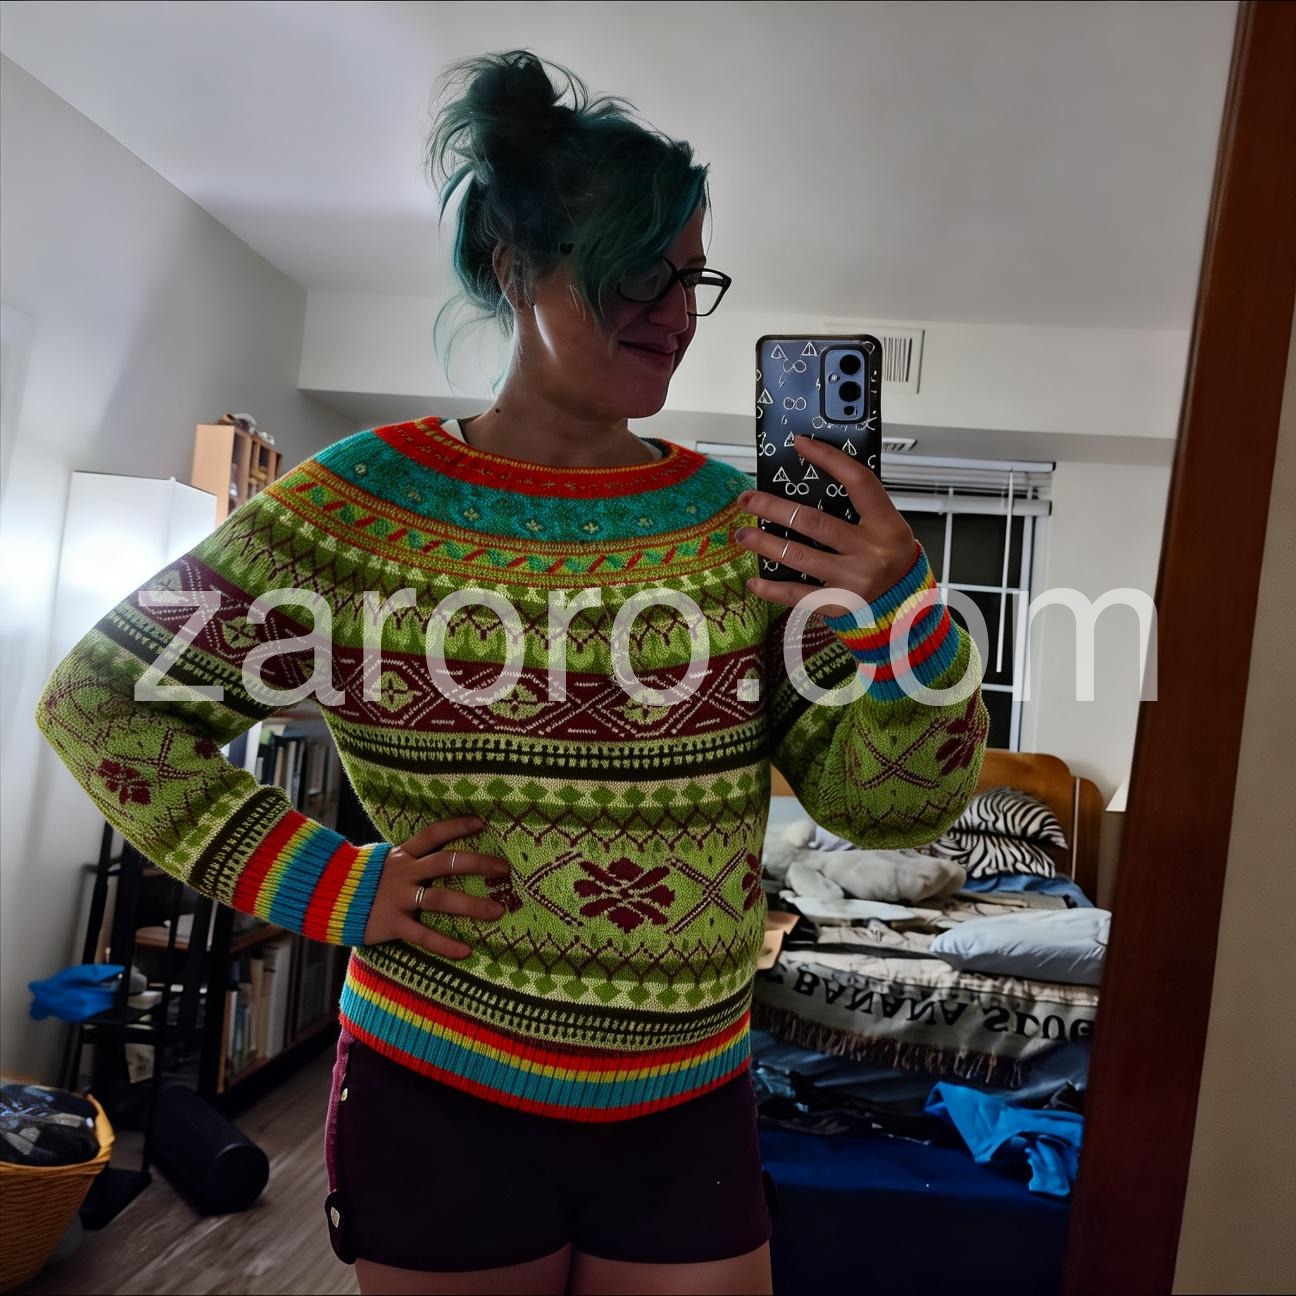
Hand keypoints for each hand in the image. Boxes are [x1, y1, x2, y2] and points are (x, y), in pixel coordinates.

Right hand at [362, 815, 510, 957]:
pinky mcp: (392, 923)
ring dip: (472, 905)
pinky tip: (466, 951)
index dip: (457, 826)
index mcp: (402, 854)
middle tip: (504, 870)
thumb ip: (403, 858)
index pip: (433, 834)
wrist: (320, 898)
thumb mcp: (379, 861)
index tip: (482, 824)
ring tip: (497, 911)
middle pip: (446, 862)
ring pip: (441, 899)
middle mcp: (404, 872)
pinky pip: (423, 935)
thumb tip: (426, 851)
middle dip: (479, 864)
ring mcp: (399, 898)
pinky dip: (445, 944)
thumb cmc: (355, 881)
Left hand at [734, 434, 916, 620]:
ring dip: (764, 543)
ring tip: (743, 534)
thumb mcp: (888, 529)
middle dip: (773, 507)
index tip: (800, 444)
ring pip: (799, 556)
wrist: (907, 610)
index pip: (857, 482)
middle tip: (747, 498)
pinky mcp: (839, 604)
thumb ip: (860, 509)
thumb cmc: (892, 563)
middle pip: (812, 521)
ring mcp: (853, 580)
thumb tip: (814, 482)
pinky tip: (754, 581)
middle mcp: (870, 552)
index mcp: (886, 525)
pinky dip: (772, 589)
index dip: (828, 459)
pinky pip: (798, 595)